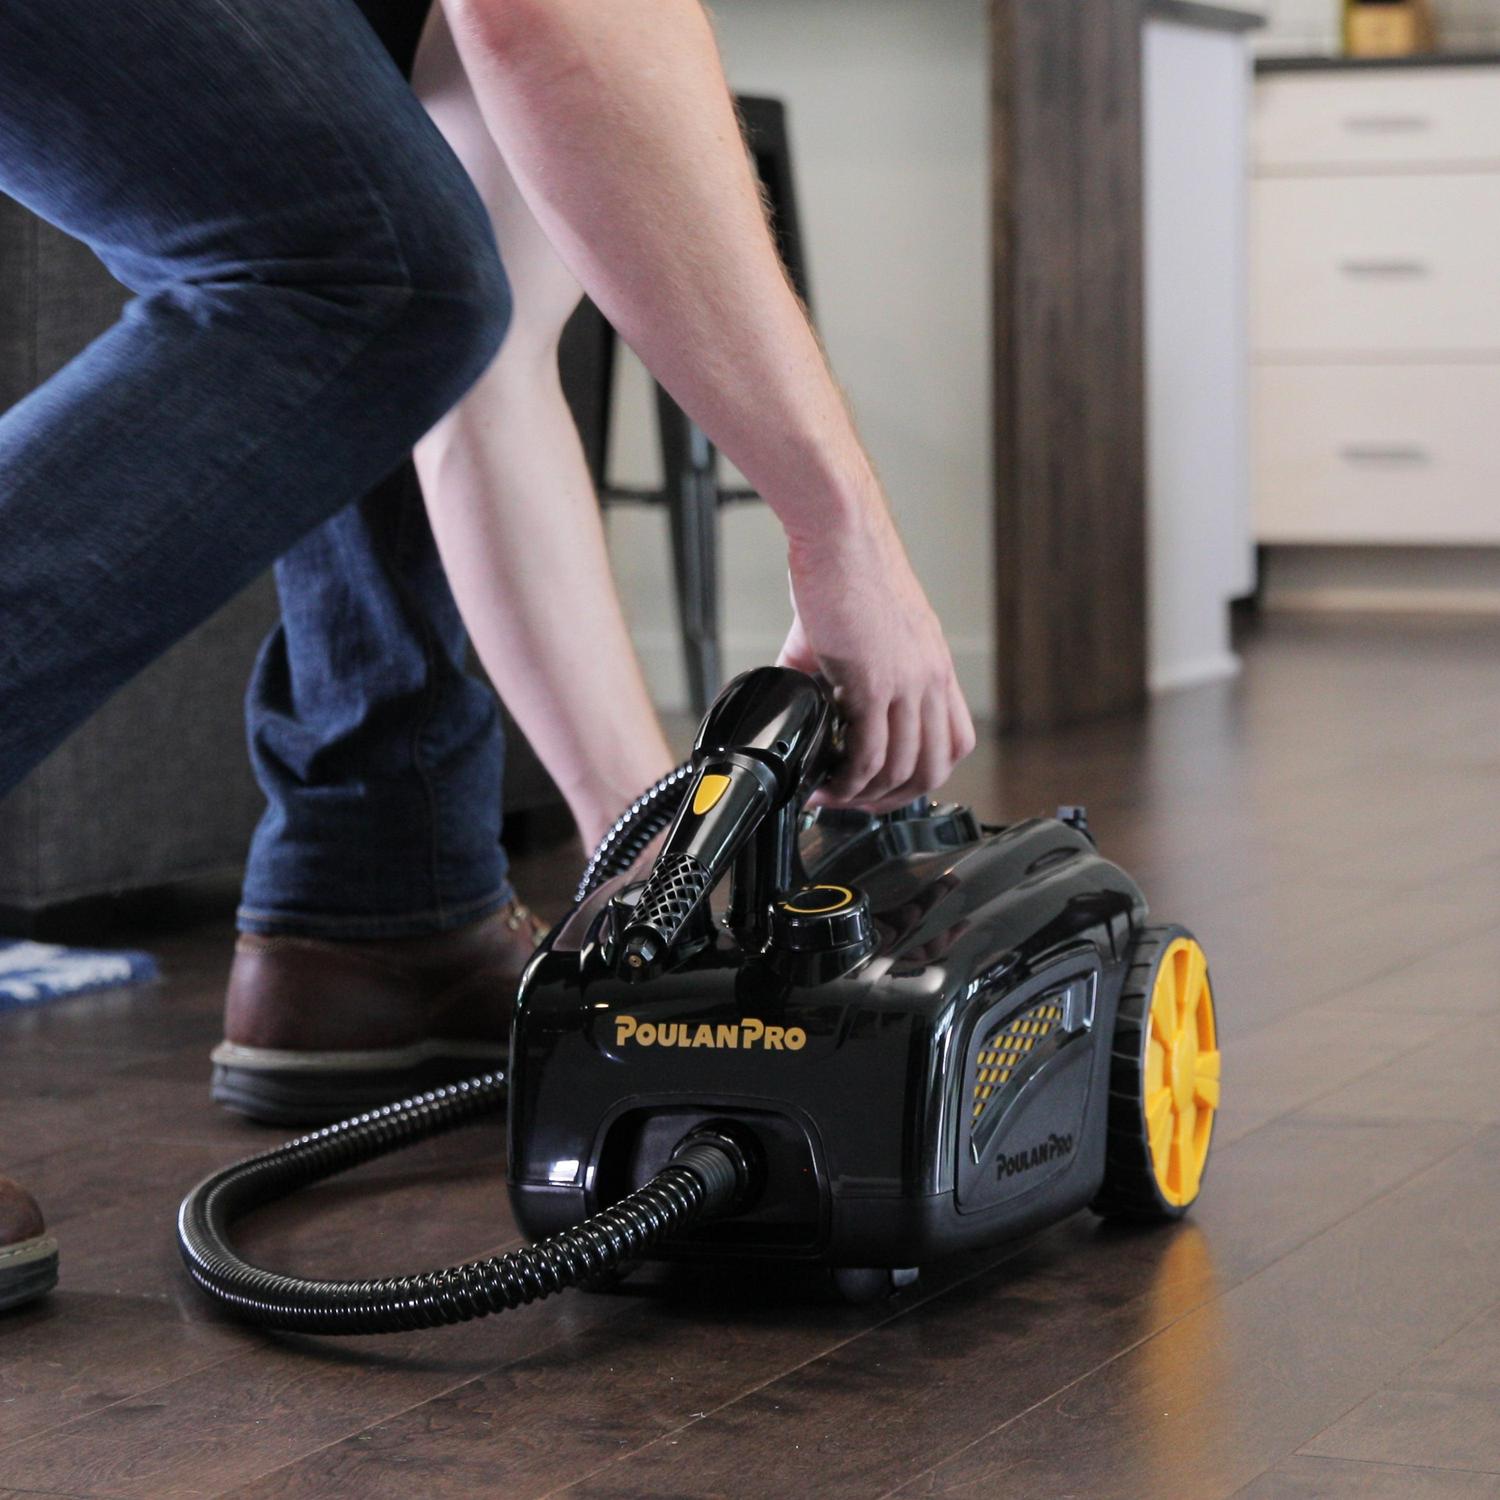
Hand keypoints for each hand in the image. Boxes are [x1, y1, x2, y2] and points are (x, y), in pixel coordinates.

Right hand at [778, 504, 975, 811]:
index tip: (887, 785)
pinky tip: (827, 781)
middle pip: (932, 768)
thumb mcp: (862, 633)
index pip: (954, 742)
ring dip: (865, 795)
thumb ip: (843, 675)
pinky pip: (868, 752)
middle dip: (893, 798)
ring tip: (832, 796)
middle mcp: (930, 679)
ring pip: (900, 768)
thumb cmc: (846, 572)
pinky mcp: (874, 682)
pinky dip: (848, 779)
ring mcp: (907, 683)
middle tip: (857, 802)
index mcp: (935, 667)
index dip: (922, 775)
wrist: (838, 537)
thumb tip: (805, 703)